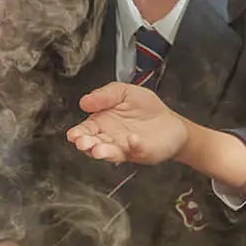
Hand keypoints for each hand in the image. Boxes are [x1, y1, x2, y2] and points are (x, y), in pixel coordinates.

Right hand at [66, 82, 190, 165]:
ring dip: (104, 152)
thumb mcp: (124, 92)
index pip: (85, 130)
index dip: (78, 133)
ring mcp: (125, 147)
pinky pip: (136, 150)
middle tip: (84, 143)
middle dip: (87, 145)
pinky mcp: (142, 151)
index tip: (74, 134)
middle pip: (93, 144)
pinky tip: (133, 140)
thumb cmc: (146, 108)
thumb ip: (104, 95)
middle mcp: (110, 138)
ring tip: (99, 149)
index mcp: (102, 122)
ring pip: (110, 152)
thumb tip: (84, 101)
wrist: (171, 121)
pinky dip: (134, 146)